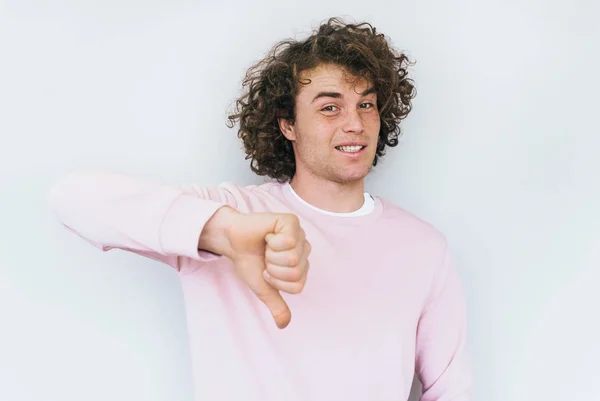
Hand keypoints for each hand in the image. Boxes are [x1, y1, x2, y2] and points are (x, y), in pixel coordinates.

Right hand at [201, 207, 310, 328]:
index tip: (266, 270)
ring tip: (265, 246)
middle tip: (265, 257)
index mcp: (301, 264)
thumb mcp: (263, 287)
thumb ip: (276, 305)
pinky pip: (288, 242)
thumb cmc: (249, 261)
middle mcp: (303, 248)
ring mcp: (299, 234)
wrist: (232, 242)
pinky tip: (267, 235)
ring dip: (271, 256)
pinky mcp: (291, 221)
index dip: (277, 281)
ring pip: (293, 259)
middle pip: (296, 273)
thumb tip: (284, 325)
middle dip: (273, 269)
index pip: (297, 286)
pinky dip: (271, 242)